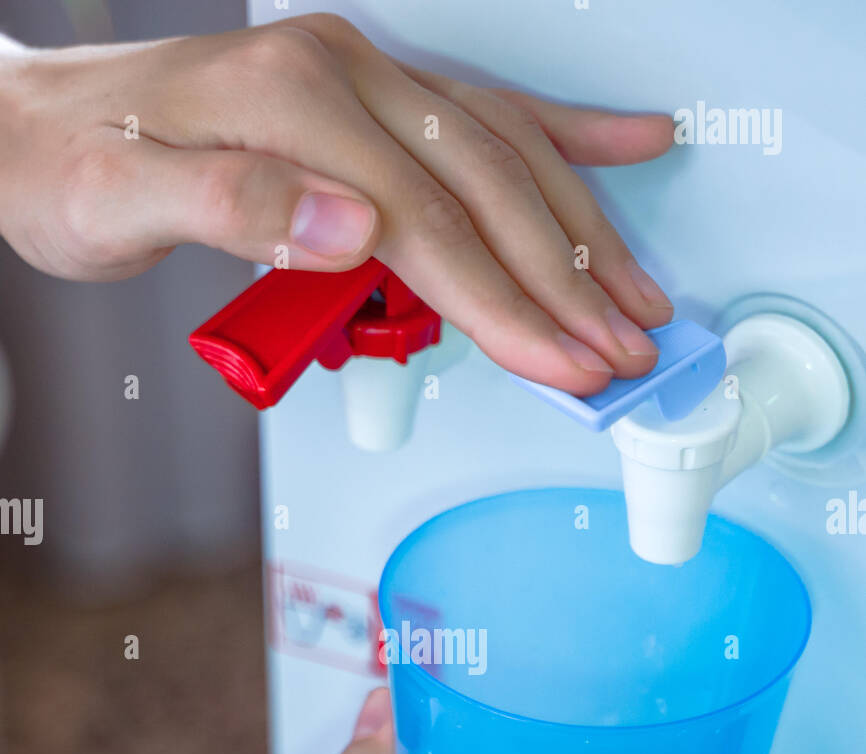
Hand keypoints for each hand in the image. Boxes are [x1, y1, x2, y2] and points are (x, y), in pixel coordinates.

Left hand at [0, 17, 673, 394]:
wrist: (36, 128)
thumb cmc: (73, 171)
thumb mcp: (122, 201)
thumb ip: (235, 209)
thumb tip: (349, 227)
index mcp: (292, 99)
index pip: (429, 219)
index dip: (506, 301)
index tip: (562, 361)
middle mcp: (343, 74)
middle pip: (488, 184)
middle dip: (567, 280)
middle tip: (624, 351)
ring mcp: (365, 77)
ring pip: (506, 149)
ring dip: (583, 228)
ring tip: (639, 294)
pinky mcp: (371, 94)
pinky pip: (488, 108)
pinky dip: (566, 136)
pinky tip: (626, 144)